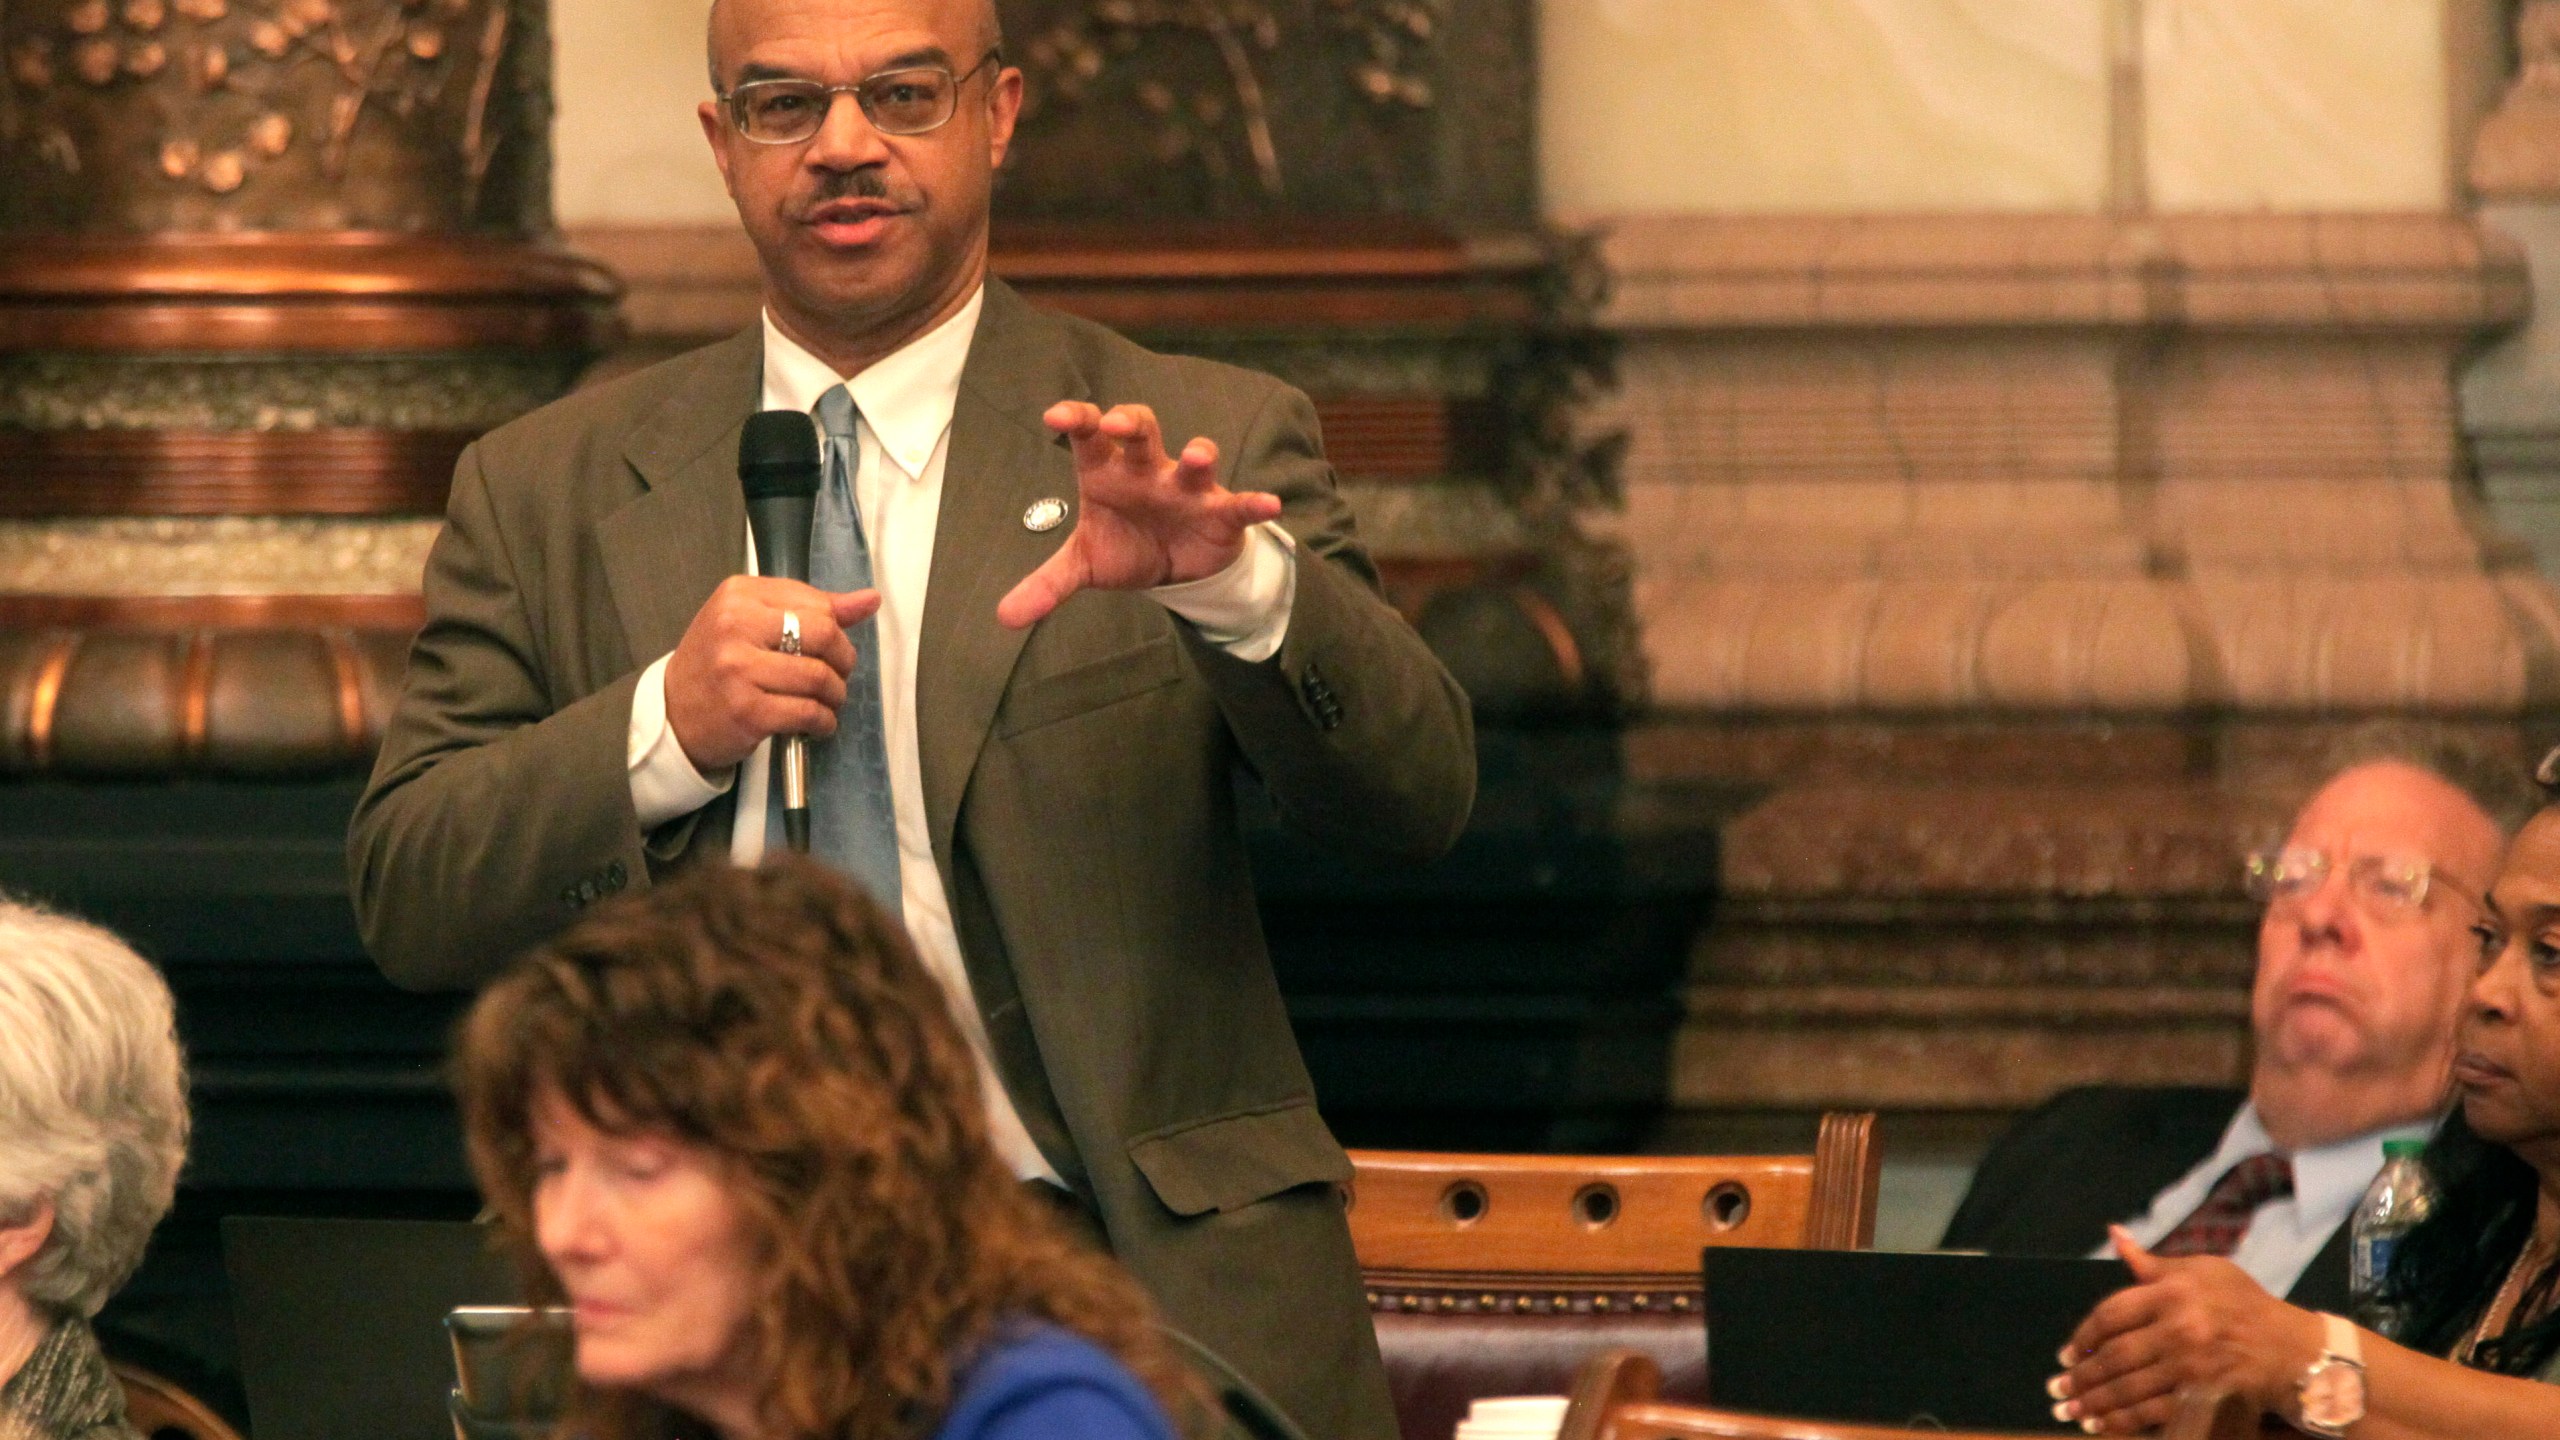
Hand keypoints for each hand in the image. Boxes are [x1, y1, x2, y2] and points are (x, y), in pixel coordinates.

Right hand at [664, 576, 879, 772]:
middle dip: (843, 660)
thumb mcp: (752, 621)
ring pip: (819, 677)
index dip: (836, 629)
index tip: (829, 648)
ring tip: (827, 702)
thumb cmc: (718, 662)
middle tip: (837, 675)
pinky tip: (817, 723)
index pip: (816, 604)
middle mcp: (735, 625)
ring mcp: (739, 669)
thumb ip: (811, 609)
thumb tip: (870, 600)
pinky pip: (807, 713)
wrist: (672, 712)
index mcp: (739, 594)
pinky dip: (823, 721)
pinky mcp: (747, 711)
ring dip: (835, 695)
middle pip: (824, 635)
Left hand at [995, 401, 1285, 629]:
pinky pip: (1238, 503)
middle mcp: (1148, 471)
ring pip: (1193, 460)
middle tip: (1116, 424)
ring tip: (1198, 456)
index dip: (1076, 420)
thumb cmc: (1125, 546)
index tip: (1054, 416)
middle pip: (1141, 431)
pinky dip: (1254, 502)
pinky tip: (1269, 503)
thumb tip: (1004, 617)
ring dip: (1199, 455)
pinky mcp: (1220, 513)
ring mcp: (1186, 488)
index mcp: (1108, 472)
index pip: (1089, 437)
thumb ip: (1046, 584)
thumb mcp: (1084, 565)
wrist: (1174, 570)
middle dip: (1130, 423)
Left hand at [2052, 1227, 2324, 1433]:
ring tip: (2070, 1411)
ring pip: (2129, 1387)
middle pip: (2115, 1356)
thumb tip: (2114, 1234)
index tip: (2066, 1355)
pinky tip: (2103, 1426)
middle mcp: (2179, 1327)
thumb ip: (2152, 1263)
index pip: (2111, 1314)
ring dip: (2094, 1403)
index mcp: (2173, 1292)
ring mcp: (2192, 1365)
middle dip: (2081, 1376)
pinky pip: (2154, 1412)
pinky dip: (2124, 1421)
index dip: (2083, 1337)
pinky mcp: (2204, 1394)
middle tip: (2057, 1389)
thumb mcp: (2201, 1271)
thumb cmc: (2242, 1303)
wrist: (2293, 1347)